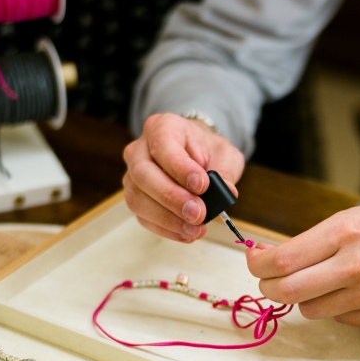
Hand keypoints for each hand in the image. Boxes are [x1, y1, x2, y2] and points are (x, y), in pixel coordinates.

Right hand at [122, 113, 245, 242]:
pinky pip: (142, 216)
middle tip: (198, 213)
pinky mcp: (135, 197)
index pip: (163, 145)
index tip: (202, 185)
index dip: (180, 168)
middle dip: (172, 198)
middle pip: (143, 174)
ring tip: (195, 229)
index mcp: (162, 127)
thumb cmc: (206, 151)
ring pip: (138, 198)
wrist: (196, 155)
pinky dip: (165, 228)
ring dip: (167, 219)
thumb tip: (226, 192)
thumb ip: (225, 170)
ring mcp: (133, 174)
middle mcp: (140, 149)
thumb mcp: (224, 153)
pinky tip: (186, 233)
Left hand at [245, 204, 359, 326]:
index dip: (258, 264)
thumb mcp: (359, 217)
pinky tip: (349, 292)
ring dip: (303, 298)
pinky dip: (334, 307)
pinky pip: (338, 318)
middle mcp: (356, 265)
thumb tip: (273, 256)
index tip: (254, 261)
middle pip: (287, 290)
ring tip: (318, 282)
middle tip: (268, 280)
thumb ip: (318, 238)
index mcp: (347, 231)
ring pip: (309, 309)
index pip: (284, 259)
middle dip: (268, 286)